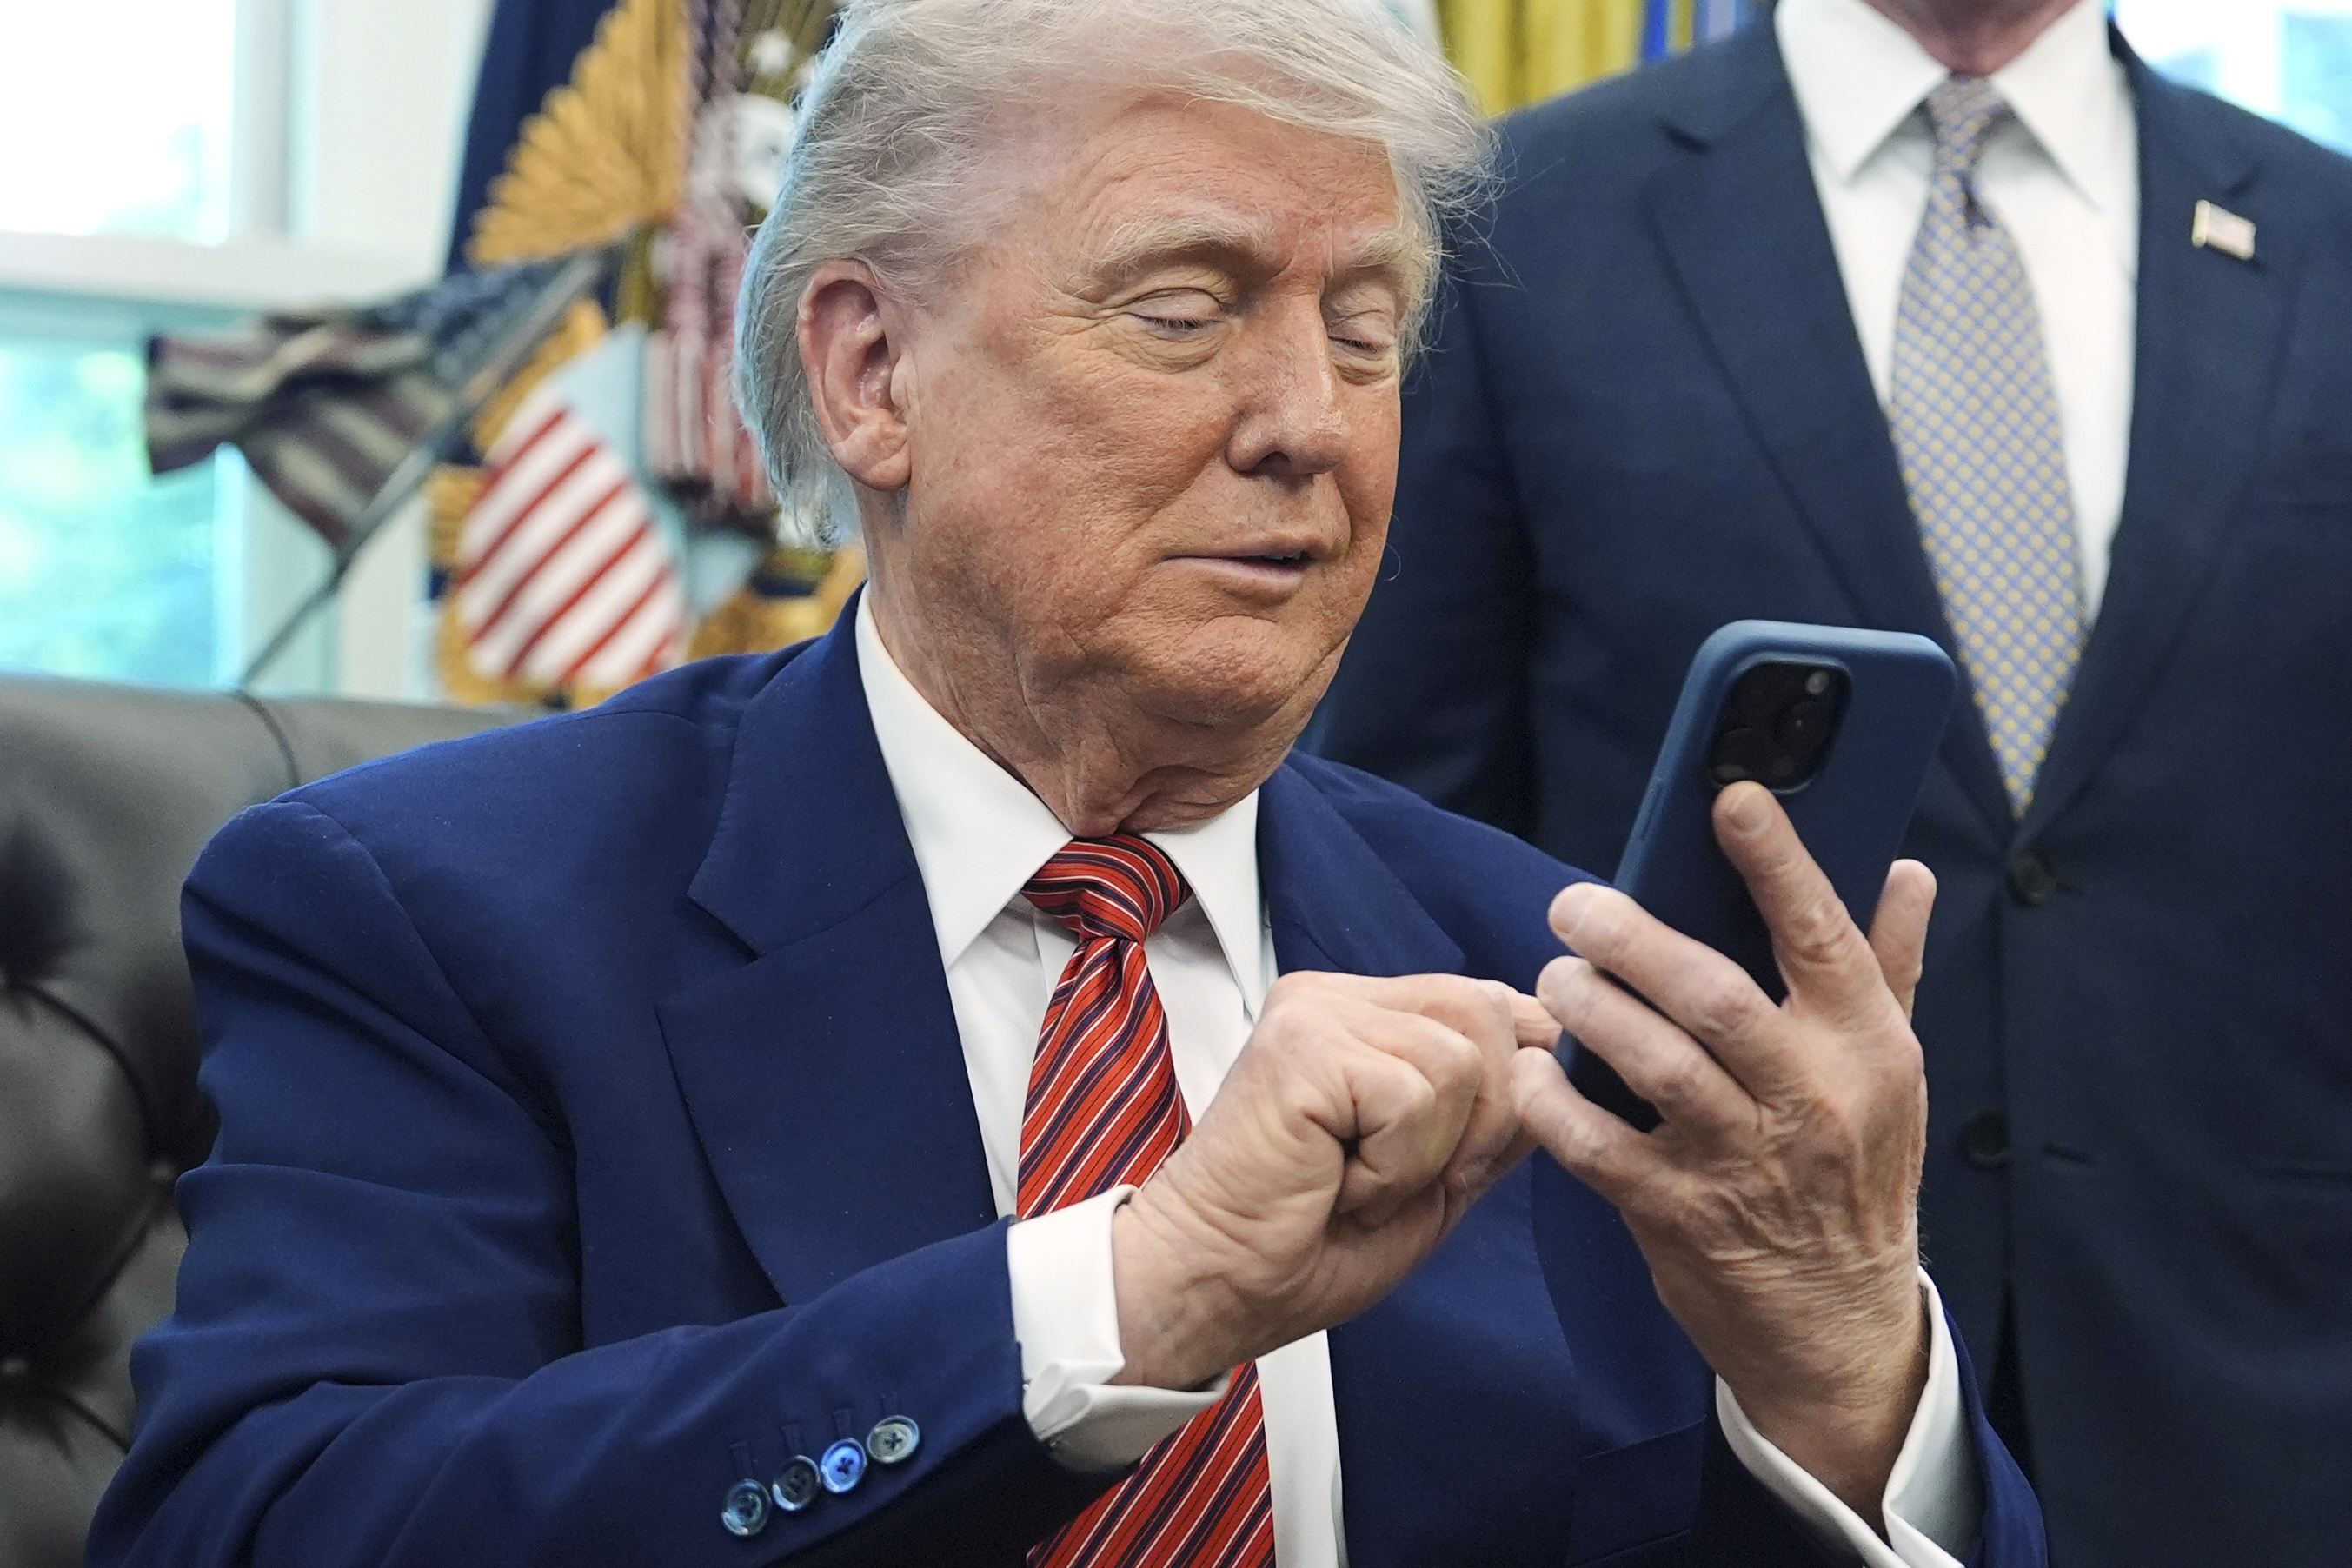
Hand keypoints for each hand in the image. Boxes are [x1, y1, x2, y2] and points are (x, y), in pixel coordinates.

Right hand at [1110, 972, 1553, 1391]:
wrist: (1217, 1284)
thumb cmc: (1308, 1243)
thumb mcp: (1436, 1176)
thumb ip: (1493, 1114)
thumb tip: (1559, 1060)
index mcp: (1368, 1015)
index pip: (1494, 1003)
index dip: (1514, 1083)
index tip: (1460, 1156)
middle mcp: (1340, 998)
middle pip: (1492, 1014)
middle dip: (1480, 1122)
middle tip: (1401, 1179)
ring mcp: (1317, 1012)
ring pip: (1462, 1058)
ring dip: (1428, 1153)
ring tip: (1358, 1181)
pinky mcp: (1303, 1043)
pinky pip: (1415, 1095)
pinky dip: (1393, 1166)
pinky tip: (1337, 1183)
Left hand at [1512, 782, 1936, 1526]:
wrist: (1838, 1326)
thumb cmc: (1857, 1175)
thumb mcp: (1892, 1074)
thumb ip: (1888, 967)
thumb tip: (1907, 871)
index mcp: (1866, 1048)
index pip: (1823, 935)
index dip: (1776, 861)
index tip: (1730, 795)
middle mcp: (1810, 1099)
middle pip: (1713, 995)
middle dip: (1631, 937)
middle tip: (1574, 905)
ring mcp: (1742, 1161)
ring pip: (1653, 1063)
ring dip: (1589, 1007)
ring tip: (1557, 975)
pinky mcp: (1678, 1215)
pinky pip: (1599, 1147)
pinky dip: (1557, 1104)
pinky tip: (1539, 1072)